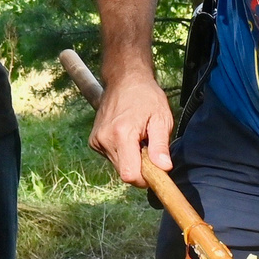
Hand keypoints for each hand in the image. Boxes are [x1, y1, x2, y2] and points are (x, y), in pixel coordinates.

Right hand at [89, 70, 174, 185]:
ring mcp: (97, 141)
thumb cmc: (146, 97)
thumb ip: (161, 145)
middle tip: (148, 146)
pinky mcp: (94, 141)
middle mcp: (104, 139)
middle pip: (125, 172)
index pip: (130, 175)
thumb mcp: (161, 118)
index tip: (156, 168)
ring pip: (119, 166)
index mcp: (121, 134)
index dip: (145, 178)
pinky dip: (123, 152)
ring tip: (138, 138)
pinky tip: (127, 136)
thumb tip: (164, 168)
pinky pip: (112, 158)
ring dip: (131, 159)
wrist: (125, 80)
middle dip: (140, 167)